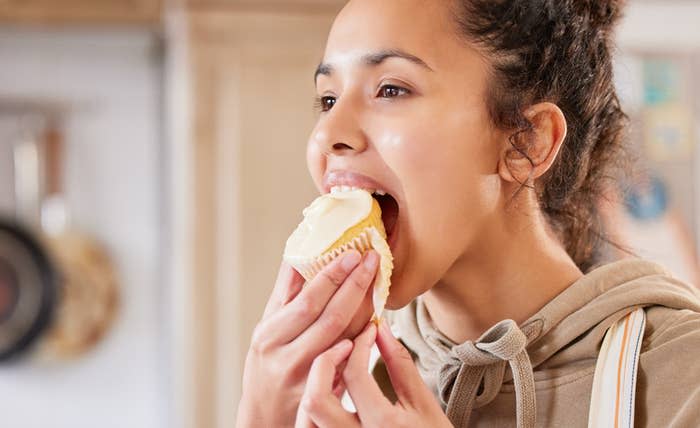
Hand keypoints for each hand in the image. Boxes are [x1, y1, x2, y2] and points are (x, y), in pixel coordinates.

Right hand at [236, 250, 379, 427]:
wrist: (264, 415)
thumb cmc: (267, 362)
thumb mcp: (267, 326)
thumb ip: (285, 293)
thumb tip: (299, 253)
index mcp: (270, 335)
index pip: (307, 301)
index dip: (331, 276)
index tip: (352, 255)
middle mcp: (286, 358)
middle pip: (330, 319)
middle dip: (354, 286)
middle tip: (372, 261)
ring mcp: (306, 379)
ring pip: (343, 340)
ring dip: (364, 311)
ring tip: (377, 284)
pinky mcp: (324, 395)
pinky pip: (350, 362)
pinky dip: (362, 340)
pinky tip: (374, 321)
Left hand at [296, 320, 452, 427]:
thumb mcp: (422, 403)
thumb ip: (399, 364)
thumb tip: (380, 328)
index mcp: (383, 426)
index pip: (355, 375)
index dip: (360, 344)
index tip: (369, 331)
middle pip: (316, 399)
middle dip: (324, 363)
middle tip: (345, 345)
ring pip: (306, 420)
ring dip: (315, 388)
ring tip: (337, 369)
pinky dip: (315, 410)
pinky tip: (333, 394)